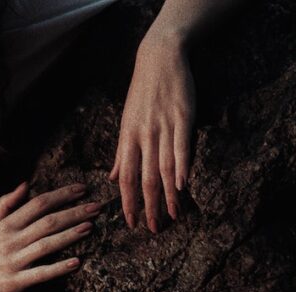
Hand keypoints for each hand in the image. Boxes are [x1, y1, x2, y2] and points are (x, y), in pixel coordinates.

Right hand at [0, 182, 100, 291]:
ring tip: (90, 227)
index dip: (62, 195)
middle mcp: (10, 240)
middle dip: (74, 212)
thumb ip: (5, 205)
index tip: (82, 189)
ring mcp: (13, 261)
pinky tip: (76, 263)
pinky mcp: (14, 282)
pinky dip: (58, 268)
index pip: (38, 204)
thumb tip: (24, 184)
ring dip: (70, 235)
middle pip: (47, 221)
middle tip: (98, 206)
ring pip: (46, 244)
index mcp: (5, 225)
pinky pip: (40, 274)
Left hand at [109, 34, 195, 232]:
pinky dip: (182, 166)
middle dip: (148, 206)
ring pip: (164, 168)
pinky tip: (183, 185)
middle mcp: (143, 136)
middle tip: (152, 229)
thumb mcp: (126, 123)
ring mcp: (163, 127)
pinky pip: (181, 146)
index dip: (128, 202)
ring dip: (169, 195)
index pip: (125, 178)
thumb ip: (122, 154)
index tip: (131, 222)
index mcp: (127, 139)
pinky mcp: (182, 117)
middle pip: (145, 179)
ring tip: (173, 215)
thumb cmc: (142, 94)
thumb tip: (111, 178)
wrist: (159, 59)